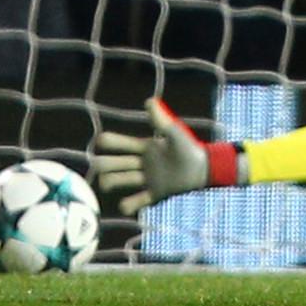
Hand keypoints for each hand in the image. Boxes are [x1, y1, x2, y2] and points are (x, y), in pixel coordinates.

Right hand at [91, 98, 229, 215]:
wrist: (204, 169)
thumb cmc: (190, 148)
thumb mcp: (174, 133)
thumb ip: (160, 120)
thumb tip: (148, 101)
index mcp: (145, 147)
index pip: (121, 144)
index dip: (110, 141)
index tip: (101, 140)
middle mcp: (143, 163)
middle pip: (115, 163)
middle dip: (104, 164)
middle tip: (100, 165)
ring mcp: (148, 179)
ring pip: (121, 180)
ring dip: (110, 182)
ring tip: (106, 184)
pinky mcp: (155, 193)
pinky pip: (138, 201)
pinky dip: (129, 205)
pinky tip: (124, 205)